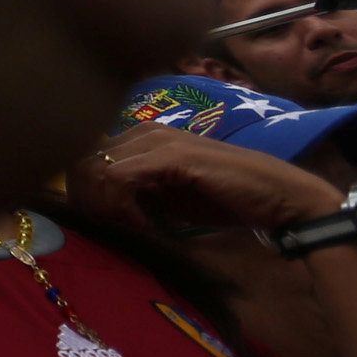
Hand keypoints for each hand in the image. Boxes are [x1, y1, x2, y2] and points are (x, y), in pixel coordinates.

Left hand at [63, 124, 342, 243]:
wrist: (275, 196)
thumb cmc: (223, 198)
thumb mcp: (165, 197)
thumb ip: (132, 192)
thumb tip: (96, 204)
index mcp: (141, 138)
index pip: (85, 158)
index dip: (85, 193)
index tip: (108, 220)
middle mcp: (144, 131)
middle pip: (81, 162)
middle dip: (87, 200)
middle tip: (114, 225)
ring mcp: (157, 139)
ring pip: (94, 168)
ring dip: (103, 204)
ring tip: (133, 224)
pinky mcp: (170, 156)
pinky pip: (117, 177)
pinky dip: (121, 206)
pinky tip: (144, 222)